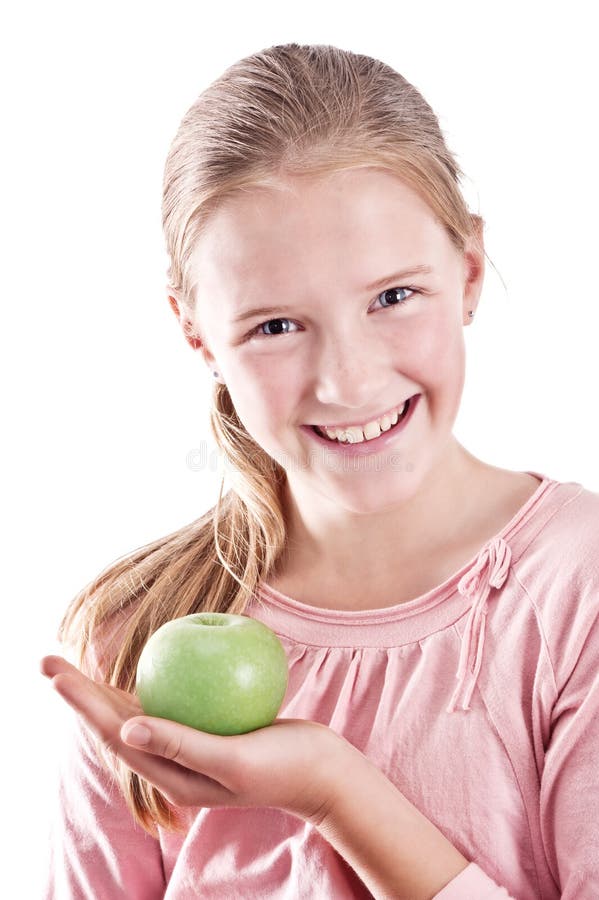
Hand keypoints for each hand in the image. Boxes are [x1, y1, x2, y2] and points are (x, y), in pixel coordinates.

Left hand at [40, 654, 343, 824]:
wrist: (321, 772)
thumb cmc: (283, 768)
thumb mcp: (233, 760)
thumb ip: (182, 746)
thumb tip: (126, 728)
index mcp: (169, 775)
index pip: (112, 733)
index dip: (80, 702)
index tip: (54, 671)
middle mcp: (170, 762)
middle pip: (112, 721)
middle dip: (78, 693)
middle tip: (48, 659)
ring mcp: (187, 747)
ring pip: (134, 712)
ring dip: (102, 689)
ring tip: (76, 664)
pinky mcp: (205, 730)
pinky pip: (169, 702)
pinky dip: (149, 682)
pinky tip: (143, 662)